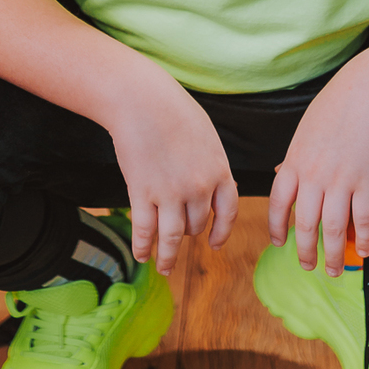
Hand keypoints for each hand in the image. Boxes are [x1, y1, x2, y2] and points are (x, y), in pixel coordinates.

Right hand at [109, 79, 239, 274]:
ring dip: (167, 257)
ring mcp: (170, 193)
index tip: (214, 243)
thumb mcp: (206, 137)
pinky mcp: (143, 193)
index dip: (222, 232)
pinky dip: (142, 246)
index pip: (228, 212)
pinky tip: (140, 255)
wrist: (142, 100)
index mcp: (219, 171)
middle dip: (189, 233)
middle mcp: (199, 187)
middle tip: (178, 237)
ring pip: (173, 237)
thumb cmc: (173, 111)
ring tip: (163, 267)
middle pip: (197, 225)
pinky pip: (145, 230)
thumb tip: (216, 189)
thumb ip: (212, 164)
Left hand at [267, 58, 368, 276]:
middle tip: (308, 266)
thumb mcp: (305, 132)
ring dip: (332, 254)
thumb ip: (294, 158)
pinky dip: (364, 238)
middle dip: (305, 250)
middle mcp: (314, 176)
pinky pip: (364, 218)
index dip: (277, 227)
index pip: (278, 204)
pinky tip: (364, 250)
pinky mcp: (368, 181)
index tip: (279, 243)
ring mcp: (341, 180)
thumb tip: (281, 175)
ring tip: (332, 269)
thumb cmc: (337, 107)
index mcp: (295, 163)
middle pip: (304, 223)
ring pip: (333, 228)